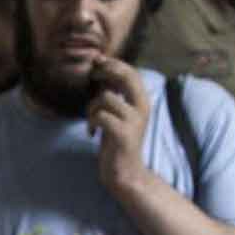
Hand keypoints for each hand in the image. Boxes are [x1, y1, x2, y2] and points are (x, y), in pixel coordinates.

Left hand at [88, 58, 151, 194]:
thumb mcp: (118, 114)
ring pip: (106, 98)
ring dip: (92, 108)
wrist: (124, 172)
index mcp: (142, 101)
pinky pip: (101, 116)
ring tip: (92, 121)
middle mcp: (142, 108)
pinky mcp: (123, 134)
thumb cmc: (116, 142)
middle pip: (125, 77)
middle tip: (92, 75)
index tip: (97, 61)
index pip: (131, 73)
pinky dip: (91, 123)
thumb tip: (101, 69)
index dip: (113, 63)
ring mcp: (134, 121)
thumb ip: (114, 95)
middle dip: (106, 72)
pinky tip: (92, 133)